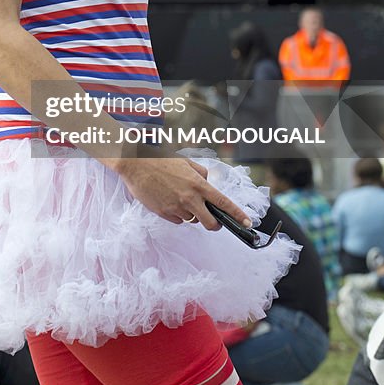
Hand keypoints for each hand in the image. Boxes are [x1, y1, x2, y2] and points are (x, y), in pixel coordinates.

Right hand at [113, 155, 251, 230]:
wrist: (135, 164)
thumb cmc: (160, 160)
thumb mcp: (186, 162)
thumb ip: (202, 174)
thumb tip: (208, 185)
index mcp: (198, 184)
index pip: (223, 202)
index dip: (237, 214)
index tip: (247, 222)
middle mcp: (190, 198)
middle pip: (210, 223)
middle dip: (214, 224)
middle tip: (213, 220)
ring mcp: (176, 207)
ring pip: (192, 220)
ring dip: (191, 214)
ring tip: (179, 197)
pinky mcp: (164, 213)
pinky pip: (177, 220)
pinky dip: (177, 214)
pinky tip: (169, 200)